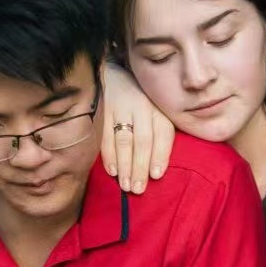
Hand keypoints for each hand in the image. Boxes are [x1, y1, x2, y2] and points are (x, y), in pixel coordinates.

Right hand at [99, 61, 173, 194]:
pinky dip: (108, 156)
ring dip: (125, 166)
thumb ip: (159, 135)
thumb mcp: (154, 111)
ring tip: (125, 185)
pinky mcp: (102, 110)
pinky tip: (112, 171)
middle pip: (143, 140)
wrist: (111, 76)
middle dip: (140, 167)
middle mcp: (141, 106)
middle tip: (138, 189)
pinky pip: (105, 136)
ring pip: (124, 140)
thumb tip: (158, 170)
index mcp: (157, 108)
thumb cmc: (137, 104)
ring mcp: (120, 107)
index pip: (163, 132)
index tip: (156, 175)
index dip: (160, 155)